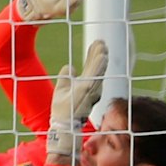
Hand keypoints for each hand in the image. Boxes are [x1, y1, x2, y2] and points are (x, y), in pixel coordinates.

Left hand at [47, 39, 108, 162]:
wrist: (62, 125)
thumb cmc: (63, 110)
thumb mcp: (62, 89)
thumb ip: (66, 78)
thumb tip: (69, 66)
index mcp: (86, 86)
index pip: (92, 68)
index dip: (94, 56)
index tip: (97, 43)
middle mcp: (91, 88)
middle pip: (97, 68)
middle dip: (99, 54)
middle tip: (101, 41)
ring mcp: (90, 90)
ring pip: (98, 71)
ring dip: (100, 58)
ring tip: (102, 45)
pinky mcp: (87, 92)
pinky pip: (95, 76)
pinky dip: (98, 66)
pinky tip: (102, 56)